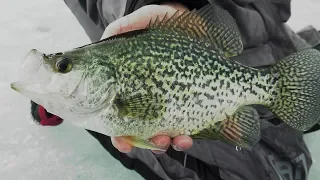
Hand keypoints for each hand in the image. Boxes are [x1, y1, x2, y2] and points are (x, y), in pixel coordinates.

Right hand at [101, 2, 192, 153]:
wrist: (195, 22)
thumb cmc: (166, 22)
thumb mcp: (144, 20)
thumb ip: (122, 29)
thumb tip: (106, 39)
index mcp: (133, 85)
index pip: (120, 116)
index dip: (120, 134)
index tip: (123, 142)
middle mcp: (150, 97)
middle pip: (144, 130)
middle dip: (149, 142)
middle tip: (158, 140)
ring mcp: (171, 102)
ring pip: (167, 133)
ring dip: (170, 143)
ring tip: (177, 140)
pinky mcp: (192, 102)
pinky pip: (189, 126)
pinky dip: (186, 137)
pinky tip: (187, 136)